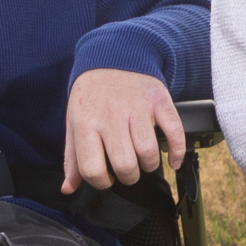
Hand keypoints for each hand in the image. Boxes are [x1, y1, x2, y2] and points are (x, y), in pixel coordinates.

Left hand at [66, 69, 185, 188]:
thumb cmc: (92, 96)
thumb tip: (68, 188)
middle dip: (129, 177)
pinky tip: (172, 160)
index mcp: (86, 124)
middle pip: (125, 165)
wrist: (114, 56)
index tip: (108, 177)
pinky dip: (177, 152)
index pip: (93, 169)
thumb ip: (72, 158)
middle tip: (128, 171)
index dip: (102, 181)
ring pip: (148, 152)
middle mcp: (111, 116)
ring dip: (150, 165)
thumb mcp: (74, 123)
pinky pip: (174, 132)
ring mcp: (137, 108)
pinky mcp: (158, 101)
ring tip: (144, 161)